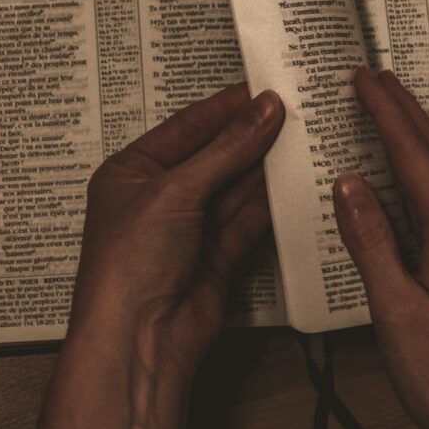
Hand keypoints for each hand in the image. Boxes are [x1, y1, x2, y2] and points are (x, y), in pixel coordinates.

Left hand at [33, 84, 284, 428]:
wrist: (139, 339)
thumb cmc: (128, 265)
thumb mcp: (174, 191)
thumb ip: (225, 150)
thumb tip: (262, 110)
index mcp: (131, 172)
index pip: (185, 128)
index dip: (224, 109)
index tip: (261, 90)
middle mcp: (159, 198)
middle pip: (213, 156)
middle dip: (249, 135)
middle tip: (291, 109)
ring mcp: (189, 228)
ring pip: (235, 187)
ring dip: (264, 166)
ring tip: (301, 136)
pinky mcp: (216, 256)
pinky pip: (248, 220)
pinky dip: (271, 202)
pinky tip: (294, 180)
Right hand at [334, 68, 428, 428]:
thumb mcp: (396, 309)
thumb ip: (371, 241)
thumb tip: (349, 184)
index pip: (413, 157)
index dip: (385, 114)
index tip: (363, 80)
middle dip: (405, 113)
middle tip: (377, 78)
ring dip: (418, 140)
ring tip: (393, 112)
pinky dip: (427, 174)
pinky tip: (416, 180)